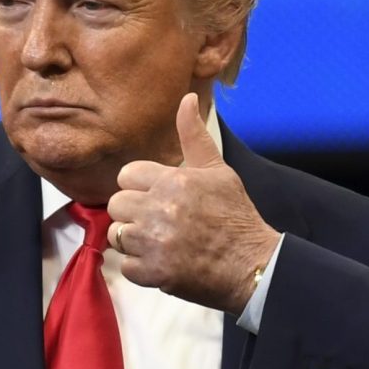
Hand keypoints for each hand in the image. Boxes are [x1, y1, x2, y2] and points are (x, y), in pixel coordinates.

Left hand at [108, 93, 280, 314]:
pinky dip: (142, 268)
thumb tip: (187, 97)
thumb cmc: (235, 216)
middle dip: (133, 213)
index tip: (156, 198)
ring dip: (134, 241)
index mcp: (173, 180)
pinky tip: (163, 263)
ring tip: (159, 243)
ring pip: (117, 235)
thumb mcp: (218, 171)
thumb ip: (194, 136)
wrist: (252, 264)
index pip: (126, 176)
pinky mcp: (153, 271)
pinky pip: (126, 265)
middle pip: (117, 205)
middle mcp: (159, 208)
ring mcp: (154, 241)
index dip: (139, 187)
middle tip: (157, 223)